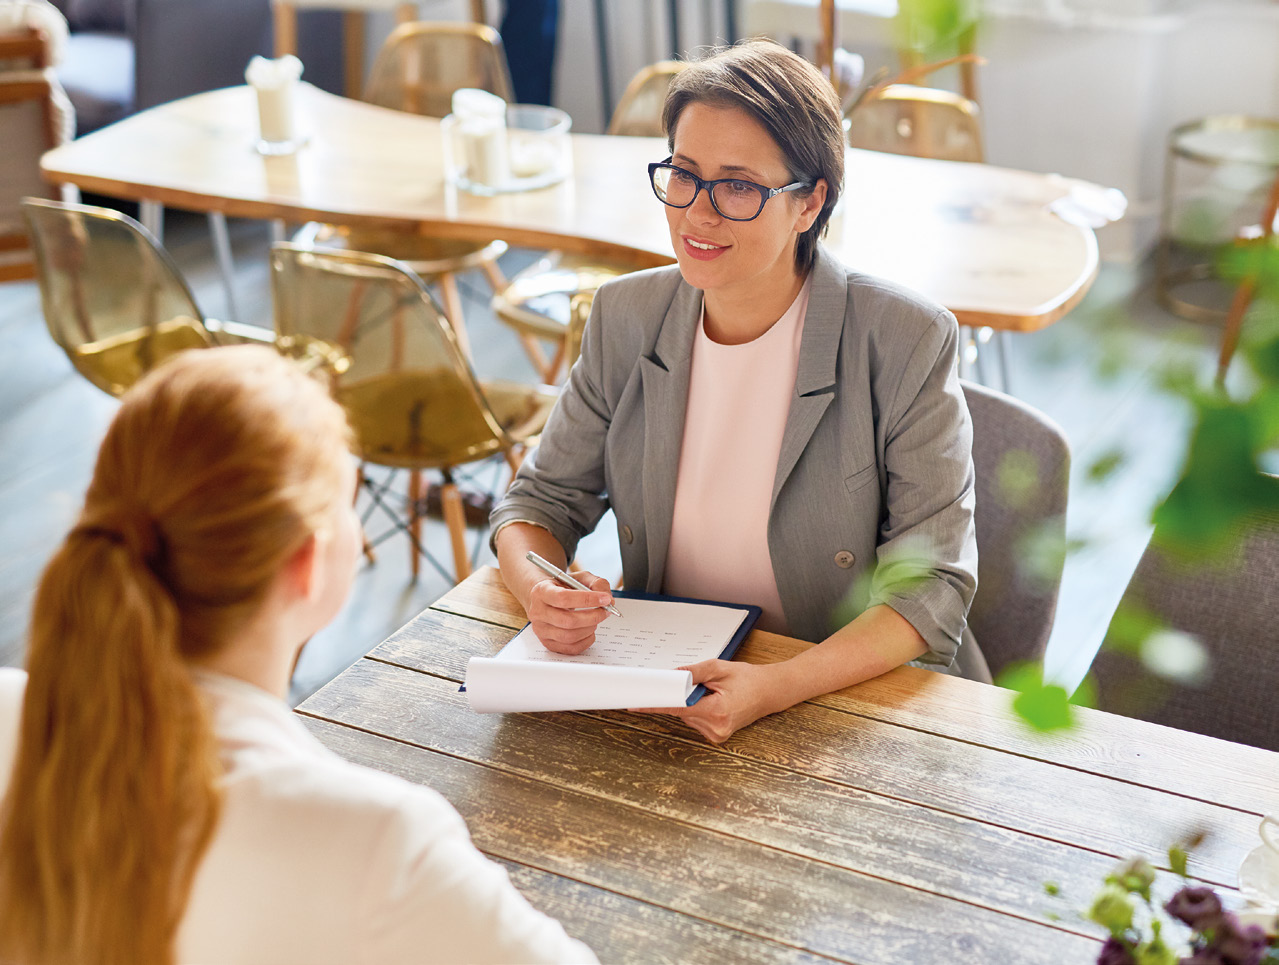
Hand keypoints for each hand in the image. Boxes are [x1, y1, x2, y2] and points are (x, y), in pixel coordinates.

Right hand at [525, 570, 614, 654]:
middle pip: (567, 621)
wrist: (545, 599)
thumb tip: (608, 600)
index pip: (563, 598)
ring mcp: (541, 630)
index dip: (587, 599)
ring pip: (570, 636)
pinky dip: (586, 641)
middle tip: (606, 611)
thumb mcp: (578, 578)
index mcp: (542, 591)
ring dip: (590, 628)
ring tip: (595, 619)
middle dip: (593, 616)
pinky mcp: (548, 643)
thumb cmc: (562, 588)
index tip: (605, 598)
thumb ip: (596, 583)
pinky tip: (589, 630)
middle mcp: (538, 612)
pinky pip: (570, 648)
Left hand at [632, 659, 780, 743]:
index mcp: (717, 711)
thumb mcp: (719, 668)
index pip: (677, 708)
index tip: (636, 704)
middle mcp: (716, 728)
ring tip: (715, 693)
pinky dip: (698, 710)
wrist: (770, 692)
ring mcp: (717, 735)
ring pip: (687, 716)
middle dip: (683, 696)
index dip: (655, 704)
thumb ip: (693, 673)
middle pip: (681, 711)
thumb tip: (670, 676)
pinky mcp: (717, 736)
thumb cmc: (748, 679)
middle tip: (701, 685)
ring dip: (692, 703)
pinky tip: (715, 702)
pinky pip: (696, 720)